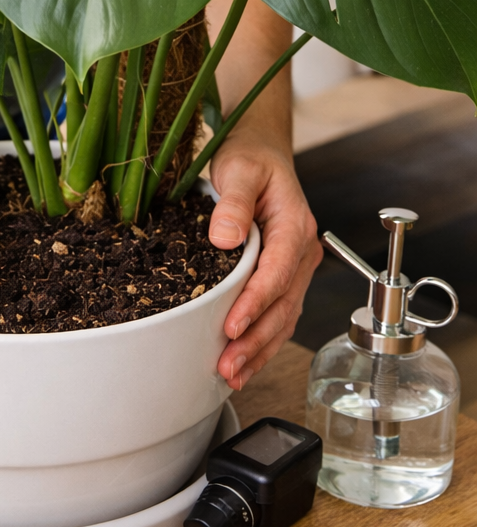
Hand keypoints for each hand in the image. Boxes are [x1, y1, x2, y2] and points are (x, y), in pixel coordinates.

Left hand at [208, 131, 321, 389]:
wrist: (261, 151)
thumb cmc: (250, 158)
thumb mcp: (238, 169)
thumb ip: (233, 202)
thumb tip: (224, 238)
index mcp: (295, 226)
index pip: (278, 273)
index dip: (256, 303)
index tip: (232, 326)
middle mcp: (302, 252)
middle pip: (283, 305)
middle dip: (256, 340)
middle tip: (228, 365)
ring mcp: (295, 267)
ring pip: (283, 317)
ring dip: (260, 349)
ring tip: (232, 374)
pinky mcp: (283, 276)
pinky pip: (277, 314)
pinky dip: (262, 341)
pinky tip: (242, 362)